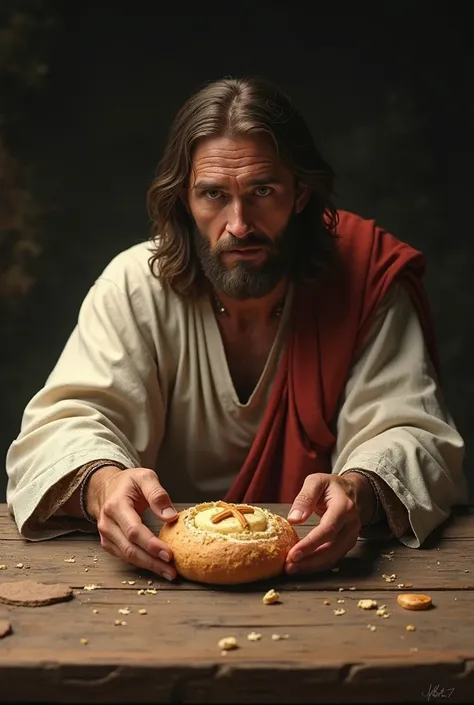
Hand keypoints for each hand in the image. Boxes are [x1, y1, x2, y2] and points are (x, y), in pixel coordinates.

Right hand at [86, 466, 178, 580]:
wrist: (105, 486)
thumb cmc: (127, 483)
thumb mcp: (145, 477)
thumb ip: (158, 494)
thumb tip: (170, 517)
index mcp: (116, 505)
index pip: (134, 530)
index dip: (151, 544)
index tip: (169, 554)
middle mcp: (107, 523)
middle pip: (130, 549)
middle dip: (152, 562)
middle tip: (172, 570)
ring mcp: (105, 535)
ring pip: (127, 556)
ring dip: (148, 566)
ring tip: (169, 571)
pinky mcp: (108, 543)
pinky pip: (125, 556)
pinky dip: (142, 563)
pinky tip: (157, 566)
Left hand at [285, 472, 375, 574]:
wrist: (352, 491)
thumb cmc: (332, 486)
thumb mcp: (316, 481)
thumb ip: (304, 498)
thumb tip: (294, 519)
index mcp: (344, 507)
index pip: (328, 530)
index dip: (310, 544)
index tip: (293, 554)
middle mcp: (351, 524)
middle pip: (332, 548)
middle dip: (310, 561)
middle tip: (289, 566)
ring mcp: (352, 535)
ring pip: (333, 557)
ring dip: (312, 566)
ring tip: (292, 568)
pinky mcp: (347, 543)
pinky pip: (333, 557)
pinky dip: (318, 563)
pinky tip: (303, 565)